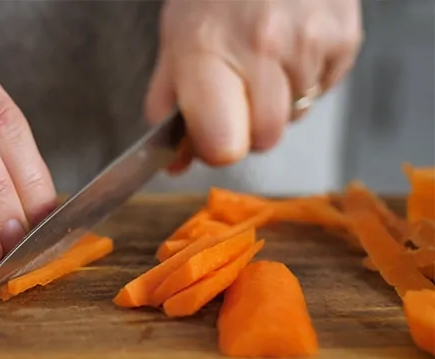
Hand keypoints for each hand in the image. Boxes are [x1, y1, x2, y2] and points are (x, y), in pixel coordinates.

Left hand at [145, 0, 363, 171]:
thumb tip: (177, 164)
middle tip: (240, 88)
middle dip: (250, 125)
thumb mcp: (176, 40)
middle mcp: (260, 48)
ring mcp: (308, 43)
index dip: (217, 147)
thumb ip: (170, 105)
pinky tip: (291, 46)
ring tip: (265, 57)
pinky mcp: (343, 39)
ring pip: (296, 117)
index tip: (212, 133)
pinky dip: (307, 78)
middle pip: (264, 140)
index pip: (223, 144)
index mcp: (207, 52)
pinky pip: (324, 90)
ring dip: (279, 100)